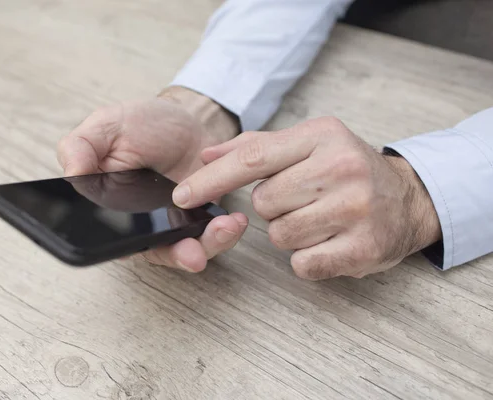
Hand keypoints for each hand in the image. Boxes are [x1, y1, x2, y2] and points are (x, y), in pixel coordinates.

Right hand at [57, 87, 247, 271]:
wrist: (187, 120)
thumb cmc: (142, 125)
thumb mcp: (106, 126)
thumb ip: (80, 146)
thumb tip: (70, 174)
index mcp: (107, 207)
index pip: (109, 239)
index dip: (124, 248)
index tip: (144, 242)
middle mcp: (138, 224)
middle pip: (153, 251)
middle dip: (177, 255)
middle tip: (194, 253)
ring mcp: (171, 224)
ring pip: (185, 250)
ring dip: (207, 246)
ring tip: (224, 228)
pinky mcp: (199, 220)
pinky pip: (209, 237)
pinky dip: (223, 233)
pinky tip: (233, 221)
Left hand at [172, 117, 441, 279]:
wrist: (407, 199)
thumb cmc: (346, 169)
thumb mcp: (307, 144)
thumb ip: (255, 147)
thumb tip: (205, 155)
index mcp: (321, 136)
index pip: (253, 158)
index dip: (212, 180)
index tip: (182, 195)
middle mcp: (341, 167)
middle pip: (264, 203)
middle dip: (273, 207)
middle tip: (303, 200)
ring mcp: (356, 208)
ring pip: (280, 235)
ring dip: (290, 232)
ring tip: (319, 219)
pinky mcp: (364, 247)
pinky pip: (303, 263)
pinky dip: (307, 258)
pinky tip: (329, 241)